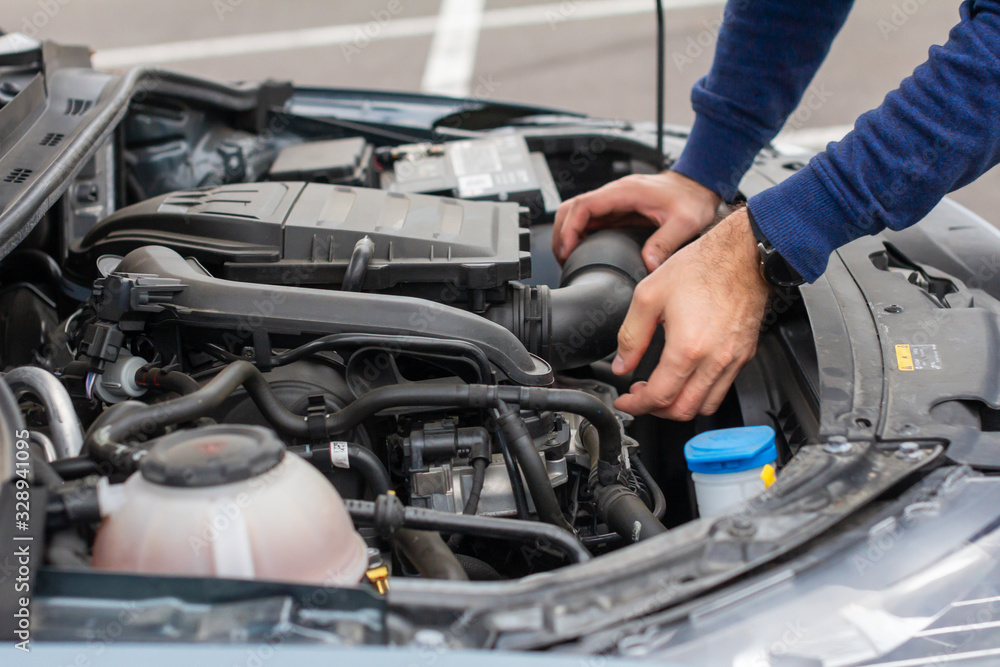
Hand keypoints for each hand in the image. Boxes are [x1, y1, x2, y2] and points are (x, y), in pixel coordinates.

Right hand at [553, 171, 721, 270]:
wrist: (700, 186)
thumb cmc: (693, 197)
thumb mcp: (685, 221)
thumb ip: (665, 242)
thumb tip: (647, 264)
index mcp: (625, 192)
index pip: (583, 205)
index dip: (569, 228)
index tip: (566, 249)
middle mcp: (616, 194)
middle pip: (572, 208)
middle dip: (561, 232)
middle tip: (563, 258)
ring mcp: (615, 202)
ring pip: (577, 213)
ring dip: (567, 233)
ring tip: (568, 257)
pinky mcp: (618, 210)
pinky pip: (590, 219)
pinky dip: (580, 234)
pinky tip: (582, 251)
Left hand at [611, 208, 770, 419]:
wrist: (743, 254)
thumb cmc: (702, 267)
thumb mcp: (649, 295)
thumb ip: (631, 335)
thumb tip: (623, 364)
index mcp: (688, 348)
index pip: (659, 397)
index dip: (636, 405)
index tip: (626, 400)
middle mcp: (715, 360)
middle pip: (683, 410)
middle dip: (656, 410)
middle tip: (640, 396)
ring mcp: (733, 360)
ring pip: (706, 405)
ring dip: (680, 405)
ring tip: (663, 389)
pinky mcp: (745, 355)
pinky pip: (722, 388)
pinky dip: (701, 393)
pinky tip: (687, 376)